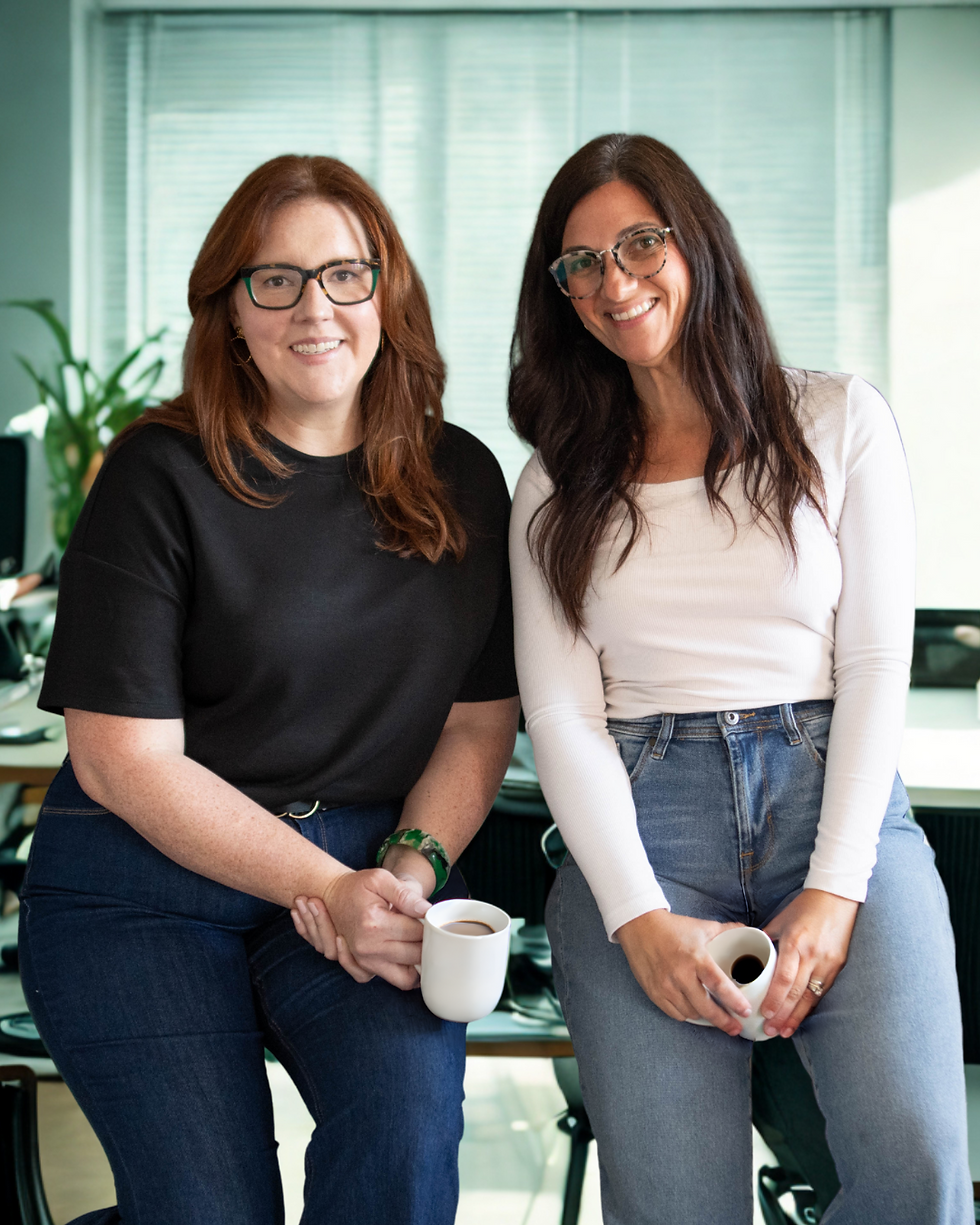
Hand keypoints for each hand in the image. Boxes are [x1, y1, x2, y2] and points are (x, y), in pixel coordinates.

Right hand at [292, 868, 430, 989]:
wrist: (334, 897)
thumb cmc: (358, 886)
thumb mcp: (380, 879)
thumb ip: (405, 894)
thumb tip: (427, 910)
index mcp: (374, 924)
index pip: (417, 932)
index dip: (431, 925)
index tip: (432, 918)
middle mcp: (368, 948)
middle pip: (415, 956)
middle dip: (428, 944)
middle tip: (430, 931)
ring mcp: (365, 961)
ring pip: (407, 978)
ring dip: (420, 965)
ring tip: (421, 945)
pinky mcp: (364, 969)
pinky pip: (393, 981)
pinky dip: (406, 974)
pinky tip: (410, 958)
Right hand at [615, 910, 752, 1036]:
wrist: (639, 926)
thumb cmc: (673, 927)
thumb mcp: (702, 927)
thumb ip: (727, 931)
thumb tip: (750, 932)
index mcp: (695, 957)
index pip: (718, 985)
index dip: (734, 1001)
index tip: (745, 1012)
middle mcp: (680, 974)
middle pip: (705, 1007)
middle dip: (723, 1021)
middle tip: (736, 1028)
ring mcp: (665, 986)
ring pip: (690, 1013)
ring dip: (704, 1017)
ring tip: (715, 1017)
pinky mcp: (654, 992)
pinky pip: (674, 1013)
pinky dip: (686, 1014)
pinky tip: (694, 1011)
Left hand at [761, 889, 858, 1037]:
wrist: (836, 898)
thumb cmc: (804, 907)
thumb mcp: (780, 920)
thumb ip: (765, 940)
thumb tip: (747, 955)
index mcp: (795, 943)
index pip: (784, 978)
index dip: (775, 999)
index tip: (764, 1014)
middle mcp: (812, 956)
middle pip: (797, 993)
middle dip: (783, 1015)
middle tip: (770, 1031)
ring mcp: (827, 963)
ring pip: (811, 997)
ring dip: (797, 1016)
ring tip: (784, 1032)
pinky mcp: (838, 966)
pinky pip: (822, 991)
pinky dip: (810, 1006)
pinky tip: (800, 1017)